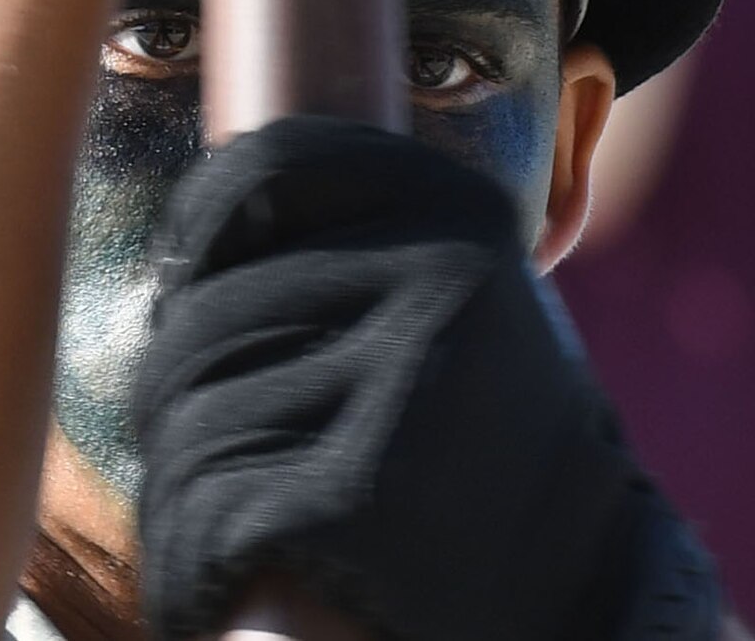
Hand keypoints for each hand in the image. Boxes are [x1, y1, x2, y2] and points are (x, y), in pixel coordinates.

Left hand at [134, 118, 720, 640]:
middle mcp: (438, 272)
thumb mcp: (453, 297)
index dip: (197, 227)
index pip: (268, 166)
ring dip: (173, 484)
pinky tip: (205, 588)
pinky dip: (186, 559)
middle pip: (209, 313)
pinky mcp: (364, 484)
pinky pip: (209, 505)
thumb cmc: (486, 437)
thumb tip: (180, 256)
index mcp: (455, 204)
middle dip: (168, 392)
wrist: (586, 584)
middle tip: (182, 448)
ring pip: (196, 415)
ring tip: (201, 523)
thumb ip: (352, 243)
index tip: (182, 289)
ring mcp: (405, 374)